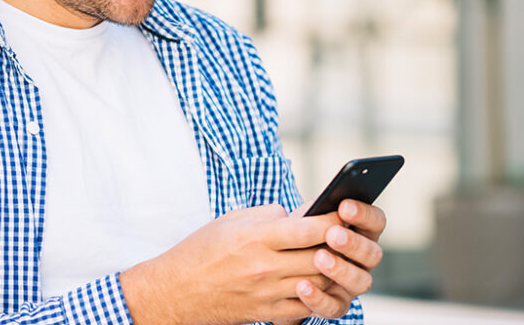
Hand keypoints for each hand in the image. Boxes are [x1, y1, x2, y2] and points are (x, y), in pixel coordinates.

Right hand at [120, 204, 340, 324]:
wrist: (175, 292)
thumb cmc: (201, 251)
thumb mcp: (232, 220)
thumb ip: (269, 214)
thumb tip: (300, 214)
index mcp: (256, 237)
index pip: (309, 229)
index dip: (333, 220)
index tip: (345, 212)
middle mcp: (265, 266)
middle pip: (320, 257)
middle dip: (340, 245)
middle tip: (349, 234)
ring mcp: (268, 292)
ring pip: (318, 281)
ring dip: (333, 269)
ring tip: (337, 255)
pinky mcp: (267, 311)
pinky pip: (305, 305)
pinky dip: (318, 293)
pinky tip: (320, 280)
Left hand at [294, 199, 386, 319]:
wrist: (279, 272)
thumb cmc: (297, 239)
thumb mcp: (305, 221)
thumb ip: (316, 213)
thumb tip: (320, 203)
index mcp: (361, 233)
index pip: (376, 222)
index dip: (364, 214)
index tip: (344, 207)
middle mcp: (362, 260)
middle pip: (373, 254)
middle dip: (354, 243)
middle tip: (333, 234)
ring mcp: (352, 285)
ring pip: (361, 281)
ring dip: (341, 269)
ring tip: (319, 258)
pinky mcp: (336, 305)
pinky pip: (334, 307)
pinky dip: (319, 297)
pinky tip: (302, 285)